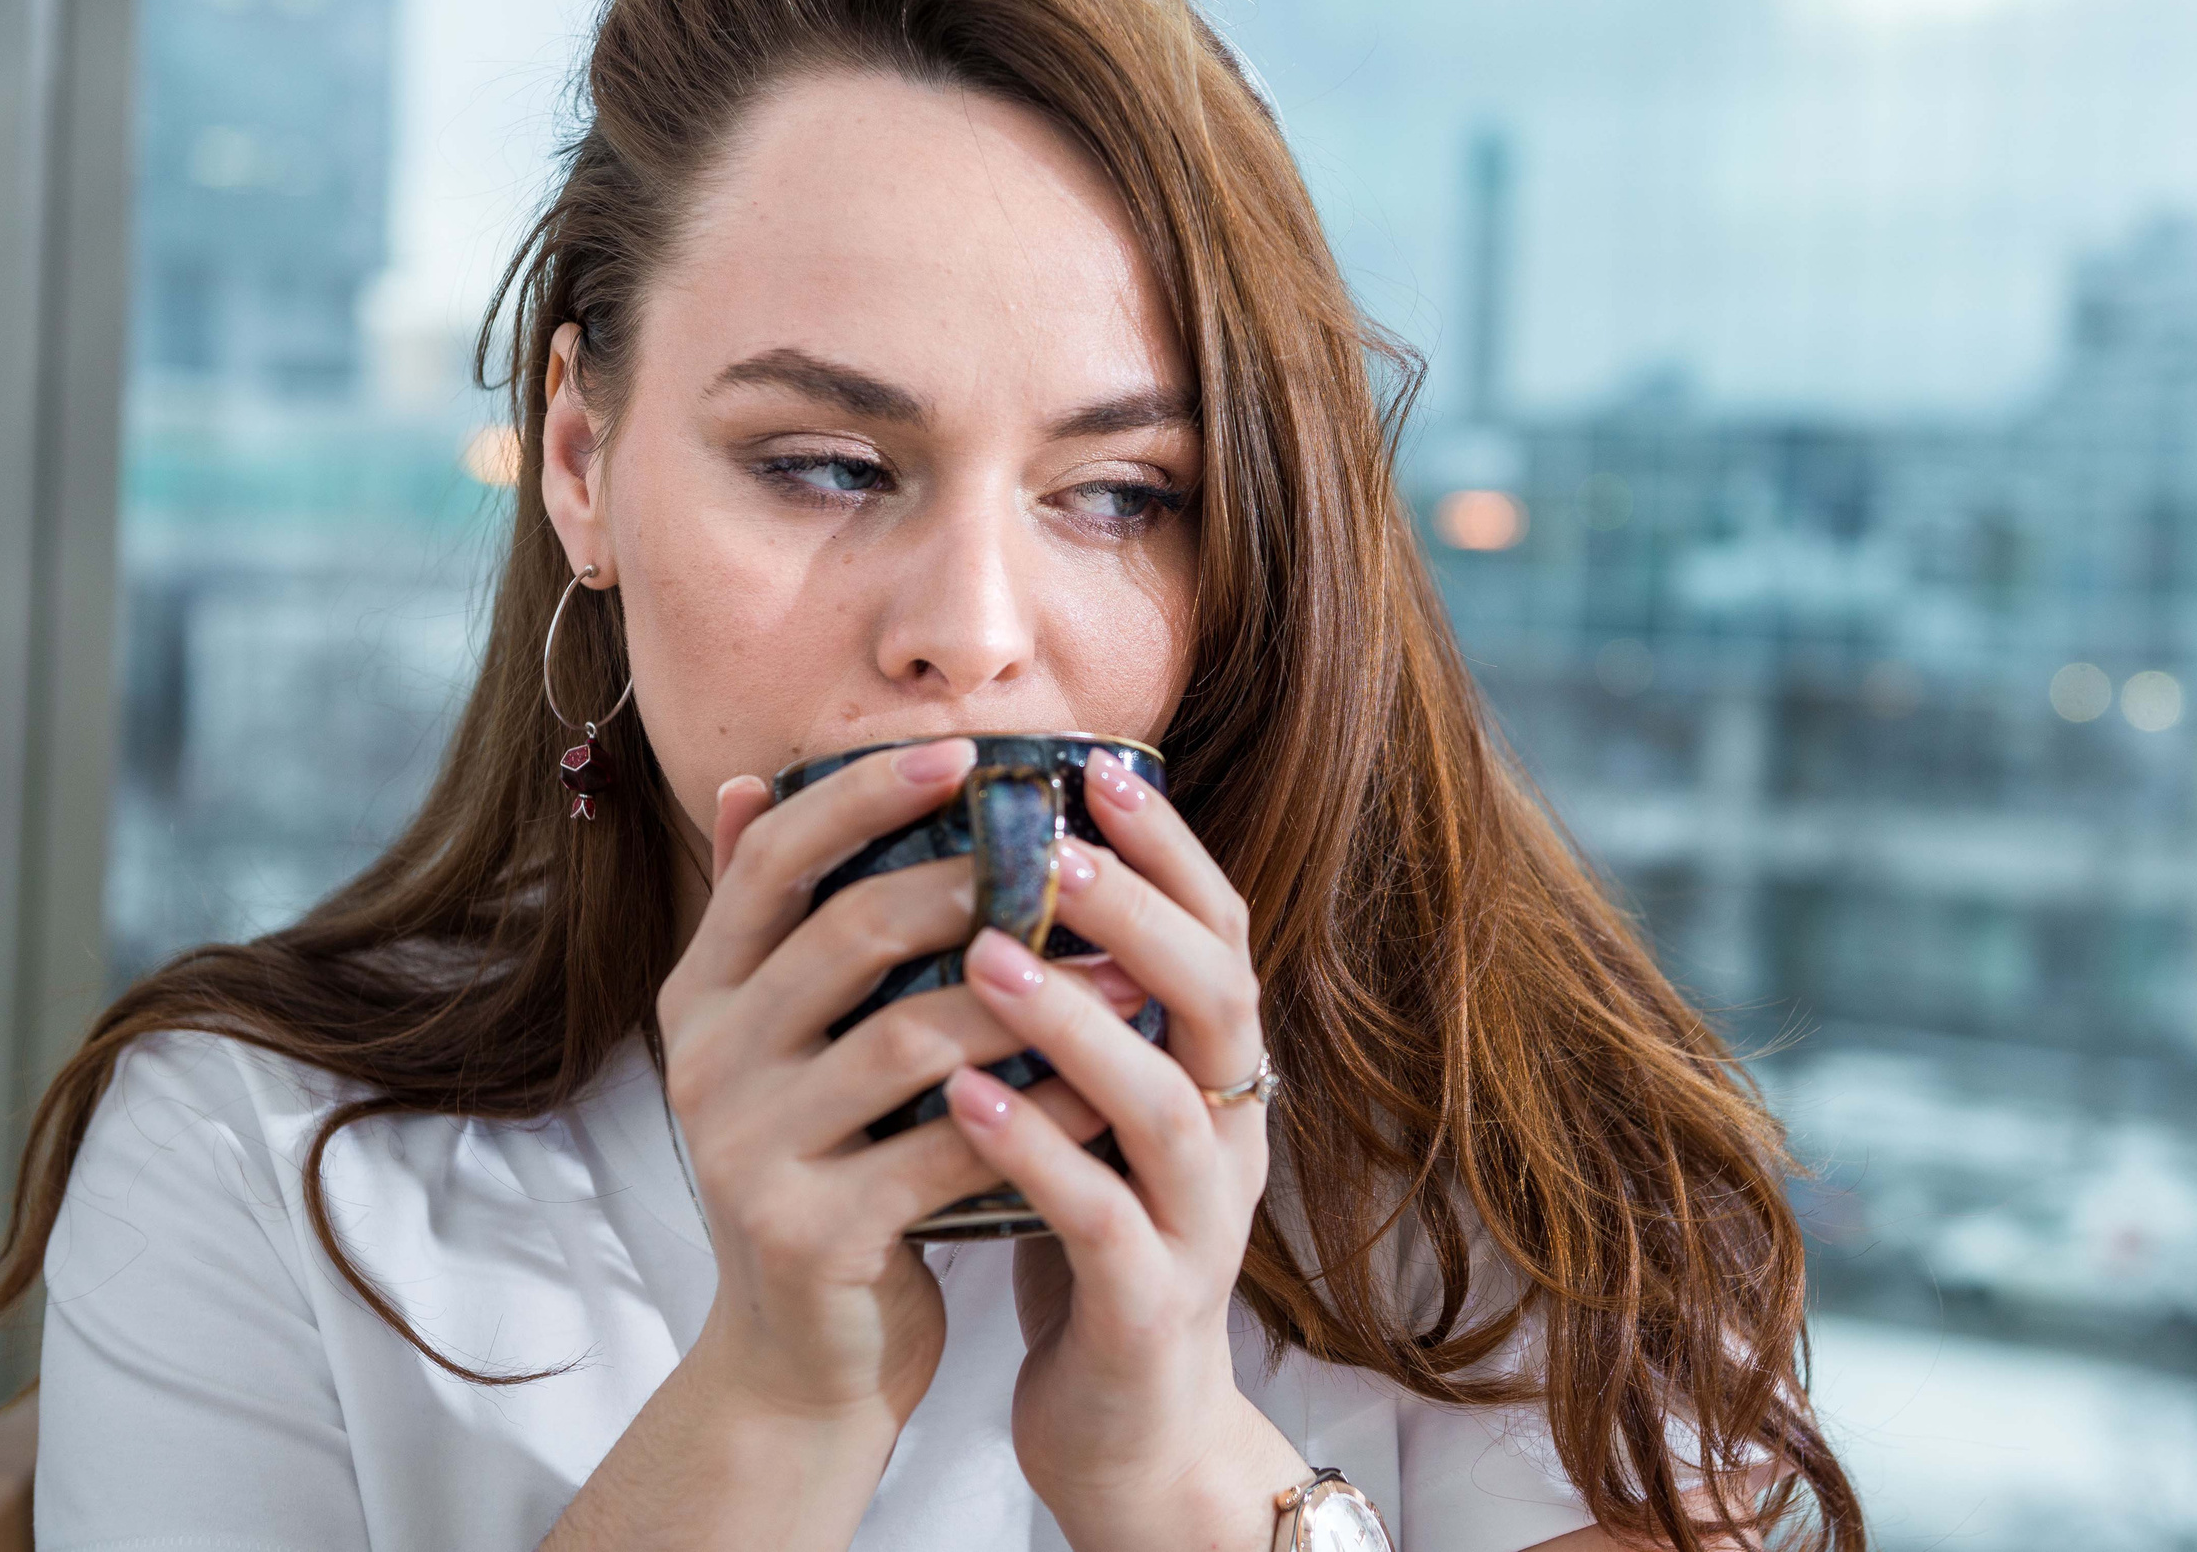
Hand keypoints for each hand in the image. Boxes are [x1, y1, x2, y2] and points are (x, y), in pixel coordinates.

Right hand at [656, 736, 1102, 1436]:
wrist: (803, 1358)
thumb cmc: (828, 1167)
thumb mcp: (784, 1043)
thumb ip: (777, 922)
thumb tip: (744, 778)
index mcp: (705, 994)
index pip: (773, 857)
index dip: (862, 794)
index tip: (964, 751)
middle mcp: (709, 1061)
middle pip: (846, 934)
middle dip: (968, 884)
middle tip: (1070, 858)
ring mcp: (748, 1151)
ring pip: (908, 1040)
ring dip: (1032, 1000)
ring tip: (1128, 975)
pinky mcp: (809, 1234)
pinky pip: (948, 1149)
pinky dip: (1039, 1114)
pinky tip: (1110, 1086)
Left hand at [942, 749, 1304, 1551]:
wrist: (1131, 1427)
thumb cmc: (1096, 1237)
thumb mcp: (1098, 1109)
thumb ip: (1077, 1007)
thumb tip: (1006, 870)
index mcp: (1217, 1072)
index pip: (1219, 934)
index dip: (1172, 850)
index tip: (1100, 769)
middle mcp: (1232, 1133)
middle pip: (1219, 997)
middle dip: (1140, 911)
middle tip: (1051, 841)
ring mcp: (1202, 1222)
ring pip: (1166, 1105)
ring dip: (1078, 1024)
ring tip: (985, 956)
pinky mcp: (1152, 1306)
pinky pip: (1104, 1222)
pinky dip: (1039, 1157)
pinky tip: (964, 1106)